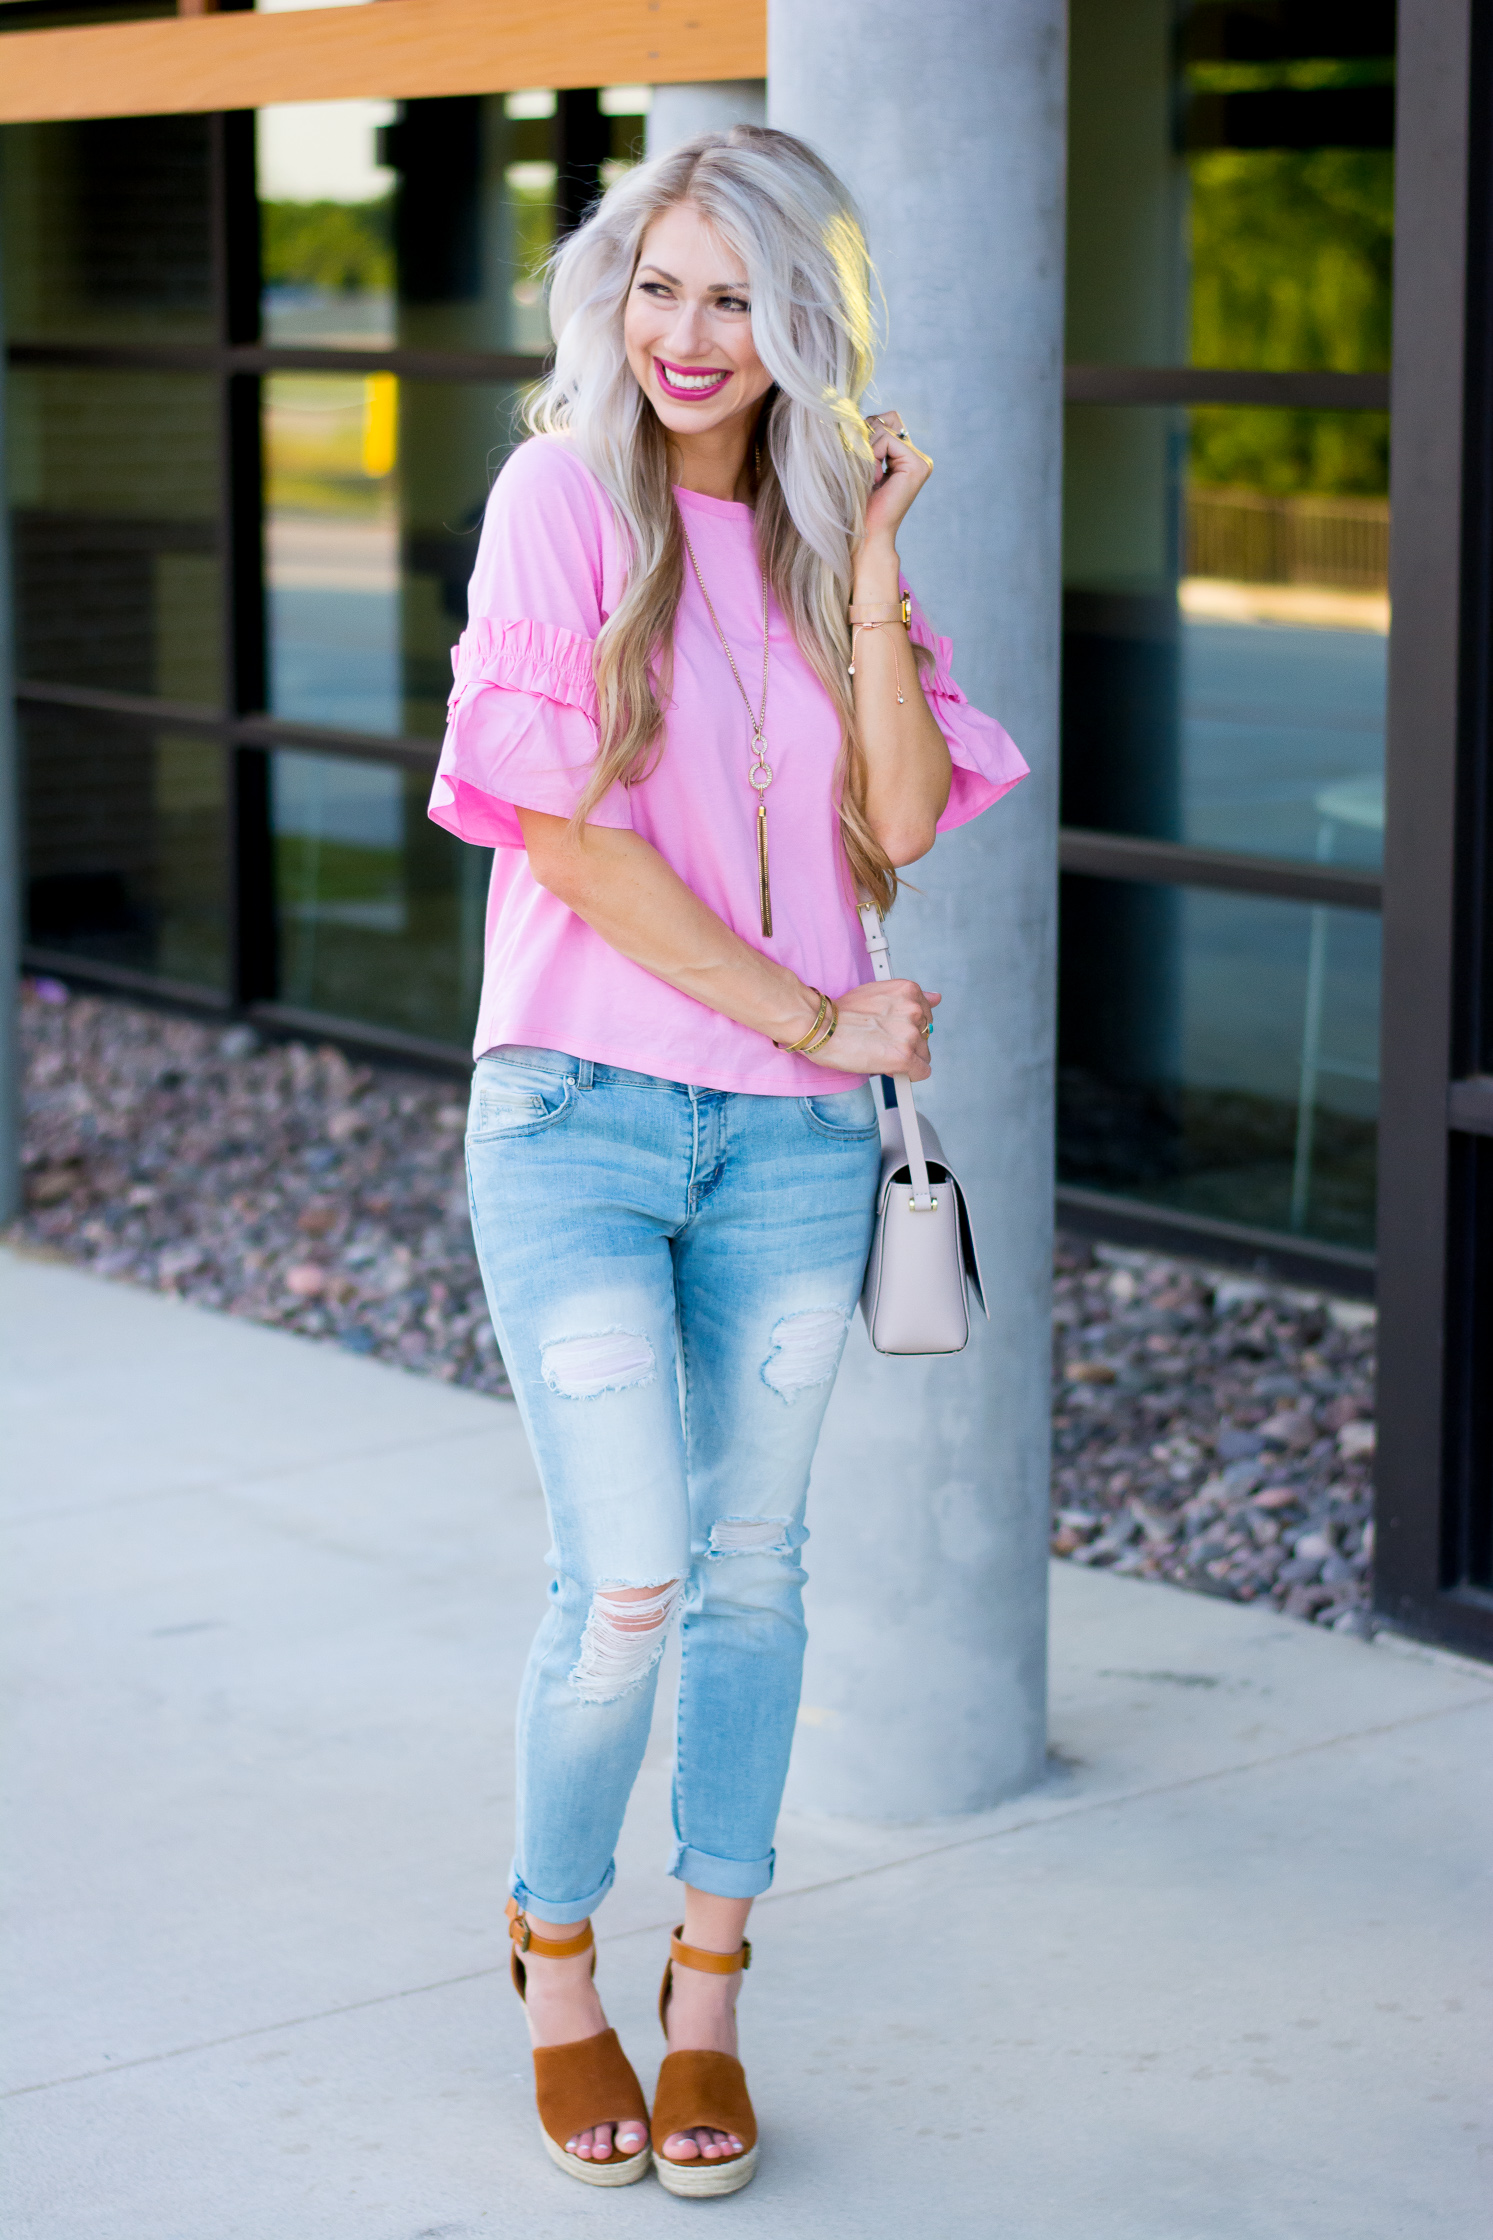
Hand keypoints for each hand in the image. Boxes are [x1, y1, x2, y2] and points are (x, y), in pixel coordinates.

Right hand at [812, 977, 940, 1082]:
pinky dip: (909, 1074)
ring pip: (923, 1055)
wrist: (822, 1028)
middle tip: (881, 1041)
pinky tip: (891, 1068)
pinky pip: (921, 1072)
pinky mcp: (904, 1057)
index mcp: (908, 991)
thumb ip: (910, 998)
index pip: (926, 1014)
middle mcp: (913, 1010)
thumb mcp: (878, 992)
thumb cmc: (841, 1013)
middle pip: (925, 1036)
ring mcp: (910, 1034)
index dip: (909, 1026)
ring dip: (906, 1057)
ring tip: (880, 1052)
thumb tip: (935, 998)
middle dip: (908, 1042)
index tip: (893, 1030)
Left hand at [862, 410, 932, 548]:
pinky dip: (872, 456)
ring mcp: (921, 461)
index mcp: (905, 457)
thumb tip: (853, 411)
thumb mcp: (858, 463)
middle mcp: (917, 457)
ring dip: (866, 451)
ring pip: (883, 427)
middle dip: (866, 439)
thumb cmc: (855, 503)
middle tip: (863, 470)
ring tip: (868, 478)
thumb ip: (865, 437)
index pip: (884, 421)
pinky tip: (874, 479)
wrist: (864, 533)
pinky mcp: (918, 466)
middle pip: (885, 418)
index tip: (860, 465)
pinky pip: (887, 439)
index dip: (865, 435)